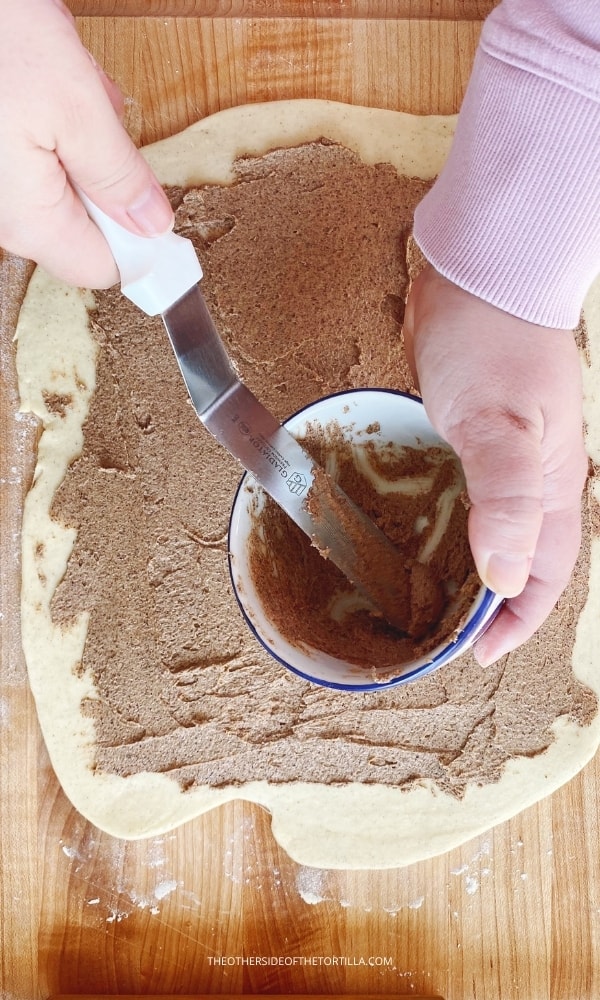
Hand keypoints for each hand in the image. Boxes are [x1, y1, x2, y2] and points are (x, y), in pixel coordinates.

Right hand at [0, 0, 172, 287]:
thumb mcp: (78, 106)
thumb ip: (119, 176)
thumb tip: (152, 225)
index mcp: (28, 216)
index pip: (99, 269)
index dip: (137, 244)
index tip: (155, 210)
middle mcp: (3, 214)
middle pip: (83, 228)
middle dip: (105, 176)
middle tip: (94, 119)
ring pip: (64, 188)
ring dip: (81, 143)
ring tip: (61, 88)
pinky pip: (38, 161)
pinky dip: (54, 128)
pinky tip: (43, 86)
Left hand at [404, 266, 587, 664]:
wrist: (480, 272)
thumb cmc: (495, 341)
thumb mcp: (498, 424)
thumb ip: (504, 499)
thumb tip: (506, 577)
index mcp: (551, 488)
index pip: (543, 577)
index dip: (516, 622)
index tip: (476, 653)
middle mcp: (531, 482)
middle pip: (518, 563)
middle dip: (487, 605)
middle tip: (441, 633)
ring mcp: (502, 458)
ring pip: (489, 533)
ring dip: (465, 568)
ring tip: (423, 595)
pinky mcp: (472, 435)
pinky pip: (464, 497)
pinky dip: (445, 525)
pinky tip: (413, 530)